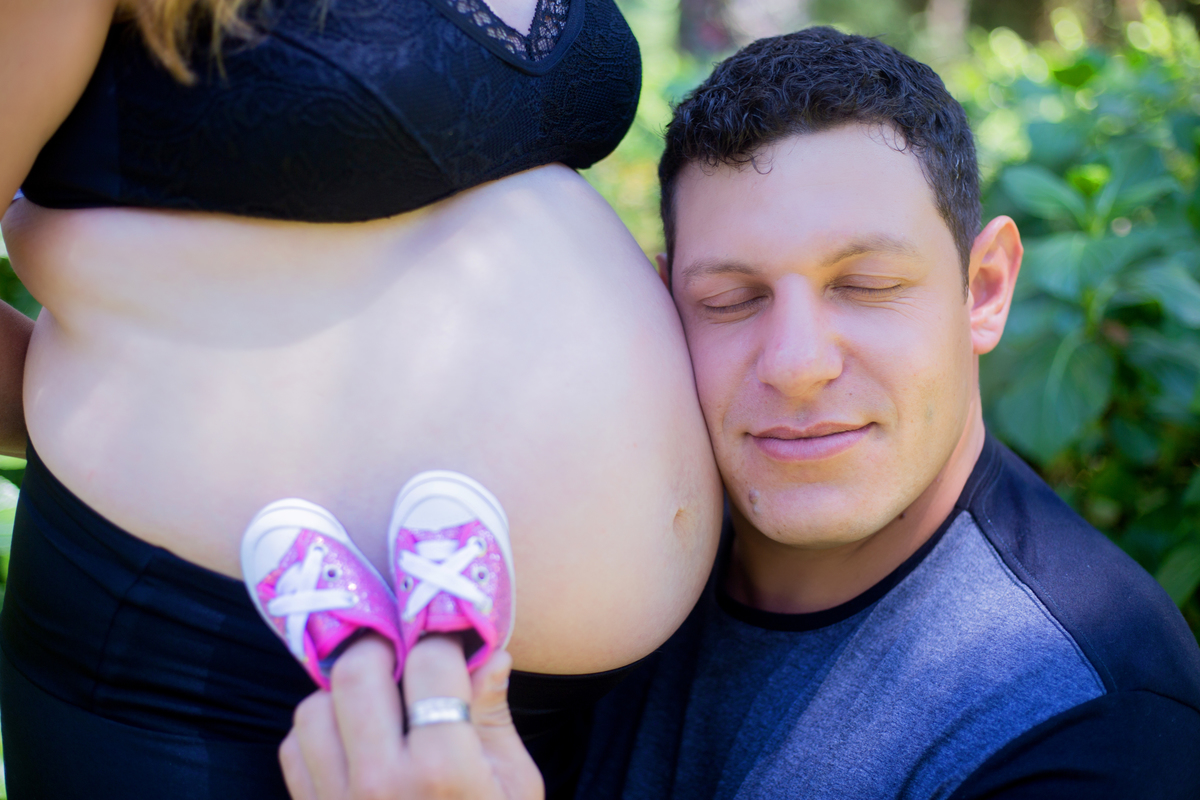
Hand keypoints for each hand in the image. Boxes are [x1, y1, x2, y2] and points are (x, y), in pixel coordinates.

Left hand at [280, 634, 543, 799]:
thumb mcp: (516, 789)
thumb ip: (494, 717)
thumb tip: (491, 650)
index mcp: (444, 771)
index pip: (430, 663)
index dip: (442, 642)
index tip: (448, 644)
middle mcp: (381, 783)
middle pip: (358, 673)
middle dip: (382, 650)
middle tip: (402, 655)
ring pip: (313, 707)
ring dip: (343, 693)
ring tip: (376, 701)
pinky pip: (293, 750)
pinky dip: (316, 731)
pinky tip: (351, 739)